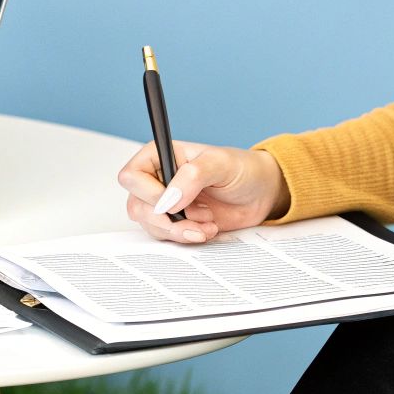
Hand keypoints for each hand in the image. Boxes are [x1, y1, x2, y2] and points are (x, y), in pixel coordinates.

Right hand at [117, 139, 290, 243]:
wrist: (262, 193)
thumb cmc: (242, 169)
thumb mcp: (219, 163)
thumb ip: (192, 177)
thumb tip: (169, 199)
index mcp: (160, 156)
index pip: (132, 177)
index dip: (148, 193)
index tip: (174, 202)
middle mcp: (158, 180)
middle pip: (137, 206)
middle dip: (166, 219)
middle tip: (193, 218)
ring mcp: (166, 203)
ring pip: (151, 225)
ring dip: (180, 230)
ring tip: (206, 222)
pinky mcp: (178, 222)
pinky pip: (167, 236)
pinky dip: (187, 236)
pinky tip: (207, 227)